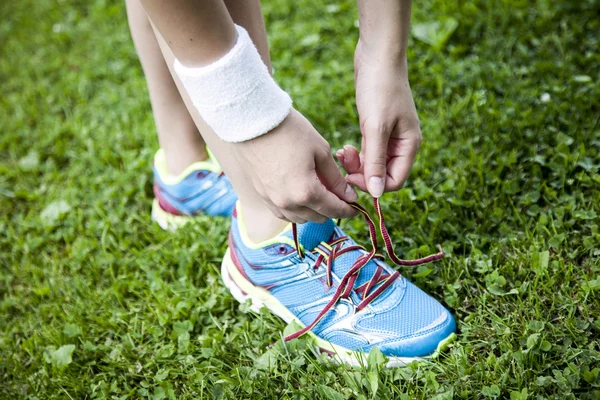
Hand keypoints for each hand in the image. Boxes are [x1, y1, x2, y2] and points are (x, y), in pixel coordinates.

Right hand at [233, 109, 357, 223]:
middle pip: (318, 217)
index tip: (356, 206)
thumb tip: (347, 195)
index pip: (333, 210)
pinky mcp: (262, 196)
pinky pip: (284, 212)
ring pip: (300, 218)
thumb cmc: (290, 131)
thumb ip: (335, 177)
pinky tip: (301, 195)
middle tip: (340, 196)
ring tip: (321, 194)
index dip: (348, 210)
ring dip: (314, 211)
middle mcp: (288, 203)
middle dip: (332, 210)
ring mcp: (272, 201)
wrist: (252, 122)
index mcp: (306, 192)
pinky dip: (296, 209)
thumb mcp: (320, 150)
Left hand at [337, 41, 421, 196]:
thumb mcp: (376, 127)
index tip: (351, 178)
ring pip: (372, 164)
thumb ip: (376, 162)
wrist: (376, 56)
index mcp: (409, 146)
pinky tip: (342, 150)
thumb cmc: (380, 88)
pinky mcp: (376, 129)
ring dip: (355, 164)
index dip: (374, 185)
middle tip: (343, 164)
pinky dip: (355, 154)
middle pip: (382, 175)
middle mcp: (402, 144)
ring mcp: (389, 137)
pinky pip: (367, 152)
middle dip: (362, 174)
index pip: (395, 181)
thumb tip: (377, 194)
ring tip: (341, 153)